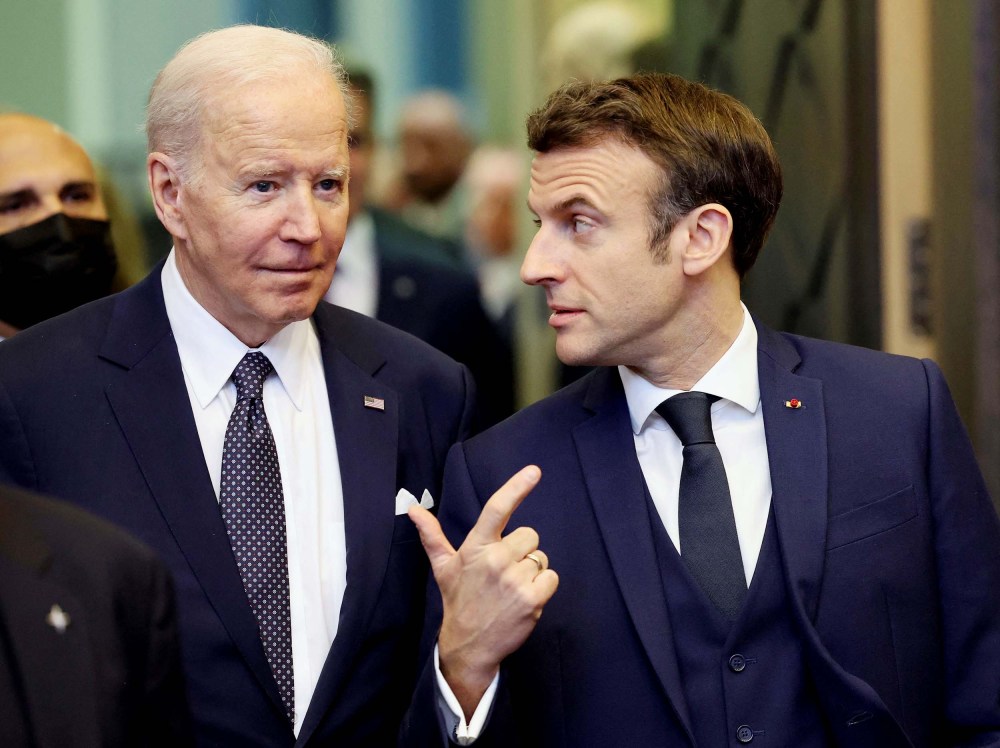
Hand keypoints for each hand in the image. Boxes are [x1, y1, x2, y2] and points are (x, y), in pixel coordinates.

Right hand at [409, 465, 557, 719]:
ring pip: (541, 557)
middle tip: (505, 571)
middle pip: (530, 535)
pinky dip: (543, 587)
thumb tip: (412, 508)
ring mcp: (514, 580)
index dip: (516, 487)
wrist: (468, 645)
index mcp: (476, 547)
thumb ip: (432, 535)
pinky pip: (551, 577)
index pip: (496, 509)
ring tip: (511, 588)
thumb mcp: (443, 567)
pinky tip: (524, 599)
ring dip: (532, 571)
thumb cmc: (459, 600)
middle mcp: (495, 560)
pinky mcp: (532, 599)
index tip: (534, 471)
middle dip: (522, 551)